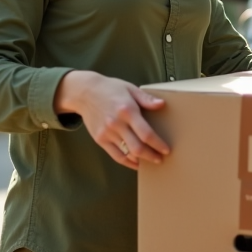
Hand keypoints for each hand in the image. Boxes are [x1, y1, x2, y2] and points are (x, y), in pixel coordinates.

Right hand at [54, 71, 169, 169]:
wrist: (85, 92)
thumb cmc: (110, 89)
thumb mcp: (130, 88)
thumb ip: (146, 98)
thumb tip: (162, 104)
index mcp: (127, 111)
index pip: (146, 133)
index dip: (157, 144)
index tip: (166, 149)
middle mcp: (117, 124)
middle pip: (137, 147)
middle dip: (151, 156)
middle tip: (160, 159)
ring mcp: (107, 133)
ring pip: (127, 154)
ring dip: (141, 160)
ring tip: (151, 160)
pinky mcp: (100, 139)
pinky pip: (116, 155)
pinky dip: (127, 162)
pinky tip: (135, 163)